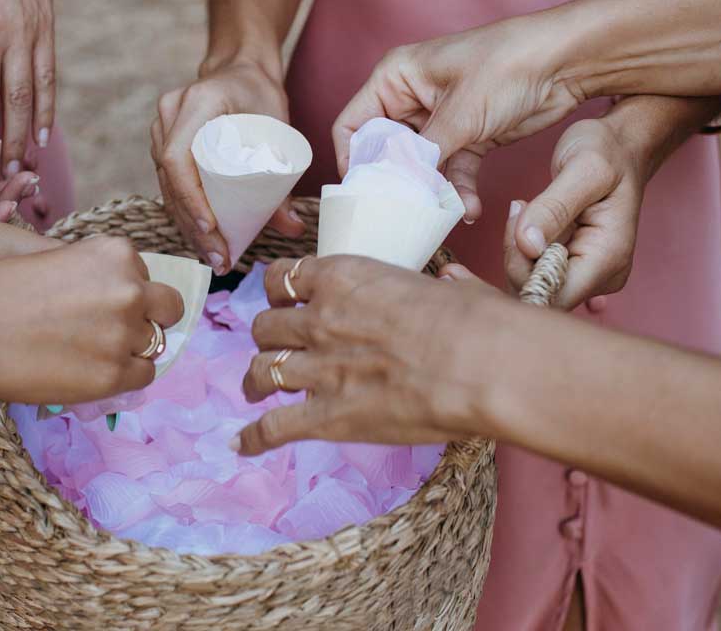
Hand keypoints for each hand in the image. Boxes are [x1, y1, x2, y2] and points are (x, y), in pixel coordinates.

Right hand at [0, 237, 184, 405]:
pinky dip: (125, 375)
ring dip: (132, 347)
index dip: (123, 289)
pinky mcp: (112, 374)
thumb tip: (118, 296)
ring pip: (156, 343)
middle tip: (116, 330)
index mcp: (114, 252)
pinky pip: (143, 375)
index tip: (99, 303)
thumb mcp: (52, 262)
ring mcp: (124, 333)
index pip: (143, 272)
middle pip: (166, 305)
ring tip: (93, 353)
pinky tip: (94, 372)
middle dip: (148, 316)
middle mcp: (129, 289)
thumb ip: (91, 274)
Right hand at [151, 58, 305, 270]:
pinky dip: (185, 211)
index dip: (190, 197)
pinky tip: (202, 238)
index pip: (178, 157)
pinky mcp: (163, 142)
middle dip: (193, 224)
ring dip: (187, 224)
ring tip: (213, 256)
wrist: (240, 69)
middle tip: (219, 258)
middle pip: (171, 179)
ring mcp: (162, 127)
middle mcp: (170, 113)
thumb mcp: (278, 127)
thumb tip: (292, 228)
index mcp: (197, 102)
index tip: (210, 227)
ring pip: (167, 186)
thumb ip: (282, 178)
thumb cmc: (261, 93)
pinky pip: (170, 182)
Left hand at [234, 256, 499, 454]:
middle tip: (279, 347)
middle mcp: (321, 318)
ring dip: (255, 381)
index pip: (285, 276)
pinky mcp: (327, 417)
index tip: (284, 300)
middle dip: (268, 337)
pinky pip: (274, 427)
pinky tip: (242, 444)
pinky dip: (254, 437)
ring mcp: (319, 369)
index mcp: (344, 278)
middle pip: (267, 325)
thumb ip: (443, 285)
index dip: (278, 290)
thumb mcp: (450, 287)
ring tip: (256, 389)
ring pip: (262, 371)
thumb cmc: (476, 323)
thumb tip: (455, 279)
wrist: (479, 365)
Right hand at [332, 15, 583, 222]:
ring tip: (442, 214)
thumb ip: (423, 155)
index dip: (353, 160)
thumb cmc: (509, 64)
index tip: (364, 193)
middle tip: (403, 212)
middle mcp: (412, 98)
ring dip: (432, 192)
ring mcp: (441, 119)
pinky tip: (469, 209)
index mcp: (396, 77)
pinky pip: (452, 171)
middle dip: (396, 182)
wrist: (566, 62)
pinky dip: (458, 190)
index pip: (354, 124)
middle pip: (386, 151)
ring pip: (420, 167)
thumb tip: (398, 189)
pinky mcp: (469, 136)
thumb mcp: (461, 112)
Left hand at [503, 117, 645, 310]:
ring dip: (516, 249)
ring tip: (524, 207)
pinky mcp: (571, 264)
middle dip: (516, 255)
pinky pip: (534, 270)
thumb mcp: (583, 167)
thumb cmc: (608, 152)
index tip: (513, 230)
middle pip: (539, 292)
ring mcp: (587, 272)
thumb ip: (554, 207)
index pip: (554, 296)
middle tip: (518, 208)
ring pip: (532, 282)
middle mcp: (601, 275)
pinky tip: (525, 218)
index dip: (523, 274)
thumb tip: (527, 245)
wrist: (621, 146)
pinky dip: (520, 247)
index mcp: (608, 258)